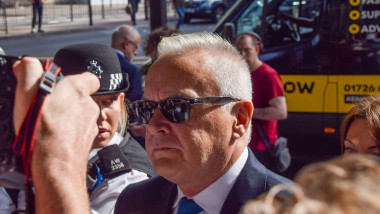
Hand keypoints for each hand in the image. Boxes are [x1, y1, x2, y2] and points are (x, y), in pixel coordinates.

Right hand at [13, 57, 99, 212]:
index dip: (76, 79)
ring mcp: (90, 125)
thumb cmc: (43, 129)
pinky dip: (69, 134)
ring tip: (48, 125)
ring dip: (68, 118)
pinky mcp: (87, 141)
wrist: (56, 165)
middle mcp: (89, 106)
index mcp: (78, 89)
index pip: (89, 77)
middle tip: (48, 107)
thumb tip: (28, 63)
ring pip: (80, 116)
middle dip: (67, 101)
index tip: (62, 84)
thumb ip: (29, 70)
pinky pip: (79, 133)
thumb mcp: (28, 90)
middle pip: (82, 97)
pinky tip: (54, 138)